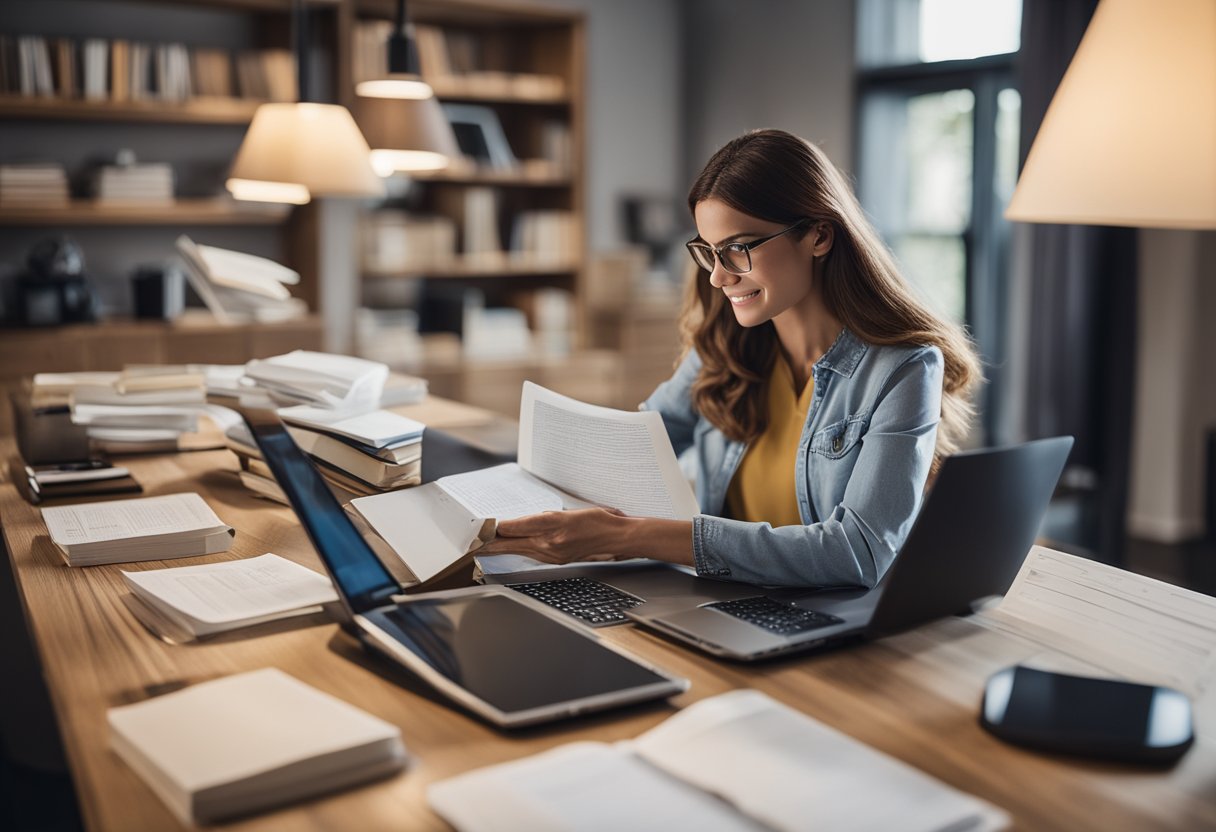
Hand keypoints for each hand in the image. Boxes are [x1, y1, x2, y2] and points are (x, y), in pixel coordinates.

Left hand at [477, 508, 628, 563]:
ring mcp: (552, 554)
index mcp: (552, 526)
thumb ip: (546, 518)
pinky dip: (519, 550)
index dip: (496, 528)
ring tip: (485, 547)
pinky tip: (512, 548)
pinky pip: (532, 554)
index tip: (481, 527)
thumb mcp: (570, 511)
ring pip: (519, 550)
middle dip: (491, 543)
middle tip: (472, 543)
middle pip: (512, 543)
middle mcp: (549, 543)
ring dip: (502, 547)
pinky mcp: (557, 560)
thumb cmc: (599, 520)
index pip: (515, 527)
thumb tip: (524, 523)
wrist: (618, 538)